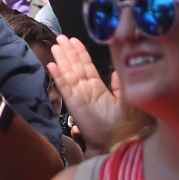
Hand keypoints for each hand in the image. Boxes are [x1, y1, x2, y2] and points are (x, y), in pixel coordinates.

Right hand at [48, 34, 119, 152]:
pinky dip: (57, 77)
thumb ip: (120, 86)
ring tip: (55, 46)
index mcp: (98, 90)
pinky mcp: (73, 105)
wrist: (118, 142)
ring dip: (61, 60)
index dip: (80, 53)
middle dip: (68, 52)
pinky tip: (51, 66)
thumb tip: (117, 72)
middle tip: (60, 37)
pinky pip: (64, 87)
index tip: (74, 40)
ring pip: (68, 74)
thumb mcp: (126, 100)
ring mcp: (79, 97)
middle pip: (74, 67)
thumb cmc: (125, 124)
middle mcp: (86, 91)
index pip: (87, 67)